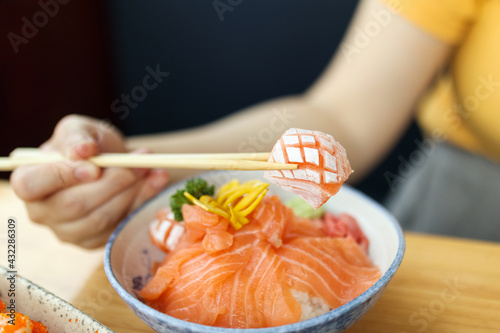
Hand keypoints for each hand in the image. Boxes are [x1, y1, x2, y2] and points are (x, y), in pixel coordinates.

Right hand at [10, 114, 169, 247]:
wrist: (111, 162)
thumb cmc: (88, 145)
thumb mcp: (80, 129)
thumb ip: (77, 136)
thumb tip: (83, 151)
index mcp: (28, 181)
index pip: (31, 186)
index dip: (62, 176)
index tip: (94, 166)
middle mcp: (42, 212)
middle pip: (74, 205)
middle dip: (113, 183)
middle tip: (138, 164)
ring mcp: (68, 232)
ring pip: (101, 218)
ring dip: (132, 192)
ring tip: (149, 168)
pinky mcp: (94, 242)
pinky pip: (120, 226)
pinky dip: (143, 201)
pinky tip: (156, 180)